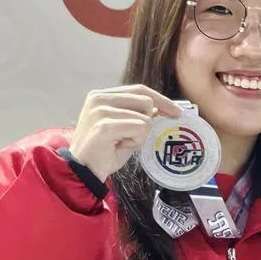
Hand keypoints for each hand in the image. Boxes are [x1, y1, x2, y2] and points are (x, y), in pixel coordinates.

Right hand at [66, 85, 182, 180]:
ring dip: (140, 135)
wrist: (84, 170)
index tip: (177, 111)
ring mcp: (101, 111)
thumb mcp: (125, 128)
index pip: (139, 89)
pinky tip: (120, 146)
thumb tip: (161, 108)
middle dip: (147, 122)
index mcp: (102, 95)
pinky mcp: (105, 125)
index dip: (161, 99)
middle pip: (146, 101)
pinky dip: (136, 141)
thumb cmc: (105, 150)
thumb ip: (138, 115)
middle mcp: (99, 98)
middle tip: (131, 136)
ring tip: (121, 142)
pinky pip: (140, 128)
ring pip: (145, 118)